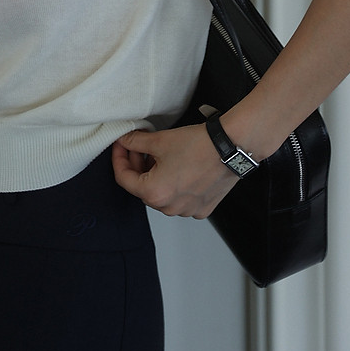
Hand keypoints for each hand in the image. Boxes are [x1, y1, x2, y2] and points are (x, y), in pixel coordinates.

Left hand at [112, 125, 237, 218]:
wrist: (231, 147)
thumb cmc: (199, 146)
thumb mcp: (159, 140)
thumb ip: (135, 142)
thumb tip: (125, 141)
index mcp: (154, 193)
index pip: (123, 178)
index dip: (119, 158)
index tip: (121, 146)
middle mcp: (170, 208)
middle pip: (142, 187)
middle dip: (138, 165)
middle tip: (140, 146)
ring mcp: (187, 210)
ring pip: (162, 194)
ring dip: (156, 176)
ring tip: (161, 155)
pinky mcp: (202, 208)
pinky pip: (180, 199)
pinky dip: (175, 185)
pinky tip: (178, 167)